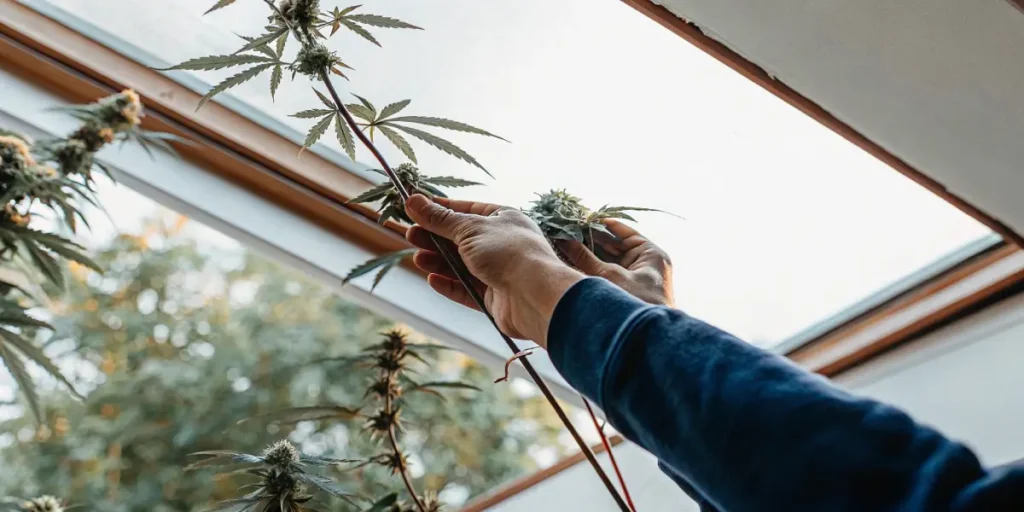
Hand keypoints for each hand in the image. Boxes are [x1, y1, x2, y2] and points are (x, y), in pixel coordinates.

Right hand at [404, 195, 583, 346]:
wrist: (534, 294)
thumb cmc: (508, 252)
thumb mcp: (469, 228)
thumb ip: (439, 218)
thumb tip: (413, 200)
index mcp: (503, 219)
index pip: (466, 210)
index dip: (440, 209)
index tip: (415, 209)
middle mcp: (502, 243)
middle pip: (461, 239)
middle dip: (435, 237)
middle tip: (410, 235)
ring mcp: (499, 271)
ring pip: (461, 265)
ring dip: (438, 261)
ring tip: (417, 257)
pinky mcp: (494, 297)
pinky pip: (466, 289)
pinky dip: (449, 284)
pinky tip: (432, 279)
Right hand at [556, 220, 673, 306]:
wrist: (644, 342)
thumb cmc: (634, 305)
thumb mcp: (608, 277)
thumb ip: (584, 257)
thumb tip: (564, 240)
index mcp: (652, 255)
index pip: (626, 233)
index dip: (604, 225)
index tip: (584, 219)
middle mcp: (645, 266)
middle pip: (616, 247)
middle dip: (592, 241)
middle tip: (569, 233)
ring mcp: (636, 281)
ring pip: (609, 262)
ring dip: (590, 256)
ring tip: (567, 246)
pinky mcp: (625, 294)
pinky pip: (607, 277)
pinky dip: (592, 271)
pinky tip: (574, 264)